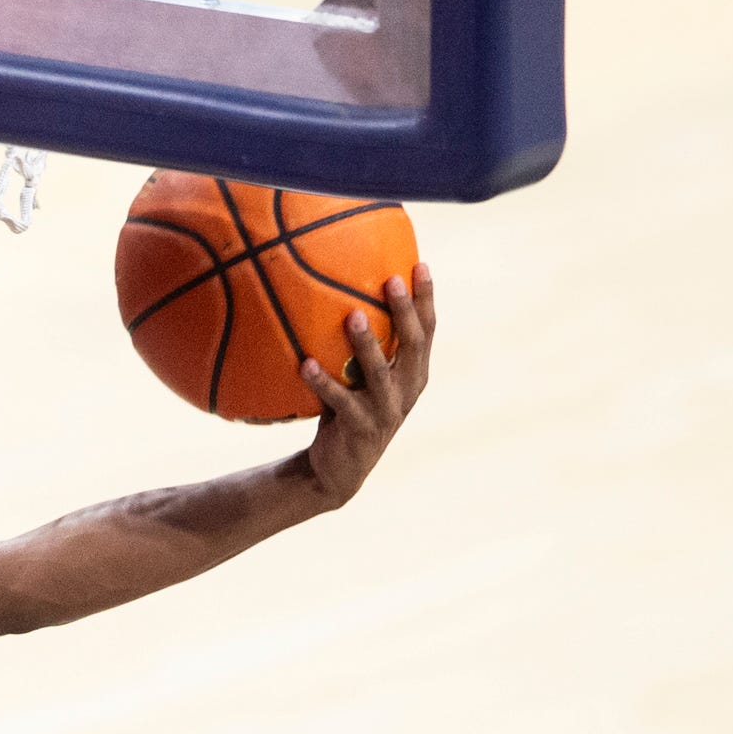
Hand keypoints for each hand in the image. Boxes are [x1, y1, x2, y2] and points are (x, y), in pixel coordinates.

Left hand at [300, 263, 435, 506]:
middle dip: (405, 312)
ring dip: (366, 343)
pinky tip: (305, 364)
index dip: (426, 299)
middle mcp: (406, 390)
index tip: (421, 264)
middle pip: (413, 346)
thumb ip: (360, 344)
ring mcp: (385, 412)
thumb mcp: (359, 376)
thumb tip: (329, 291)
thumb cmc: (347, 409)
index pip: (427, 330)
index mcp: (413, 373)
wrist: (338, 469)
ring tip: (351, 314)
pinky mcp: (360, 430)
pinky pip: (340, 402)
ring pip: (379, 374)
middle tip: (391, 280)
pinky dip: (323, 383)